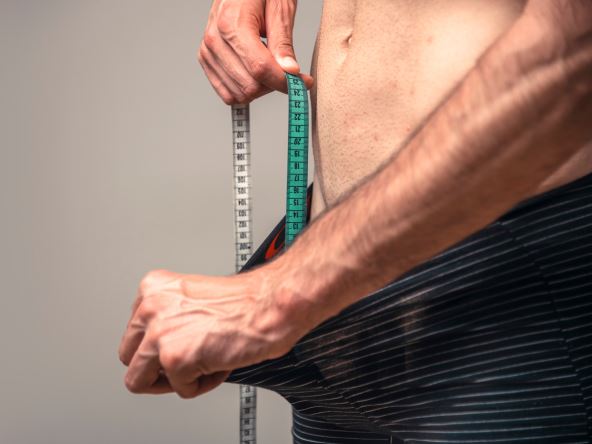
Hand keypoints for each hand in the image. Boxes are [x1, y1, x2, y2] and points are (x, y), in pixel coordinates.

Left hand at [118, 268, 297, 398]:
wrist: (271, 304)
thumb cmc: (247, 301)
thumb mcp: (193, 297)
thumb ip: (169, 316)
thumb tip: (160, 345)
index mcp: (153, 288)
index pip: (133, 332)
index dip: (158, 346)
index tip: (179, 346)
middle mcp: (150, 307)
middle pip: (129, 357)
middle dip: (157, 367)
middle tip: (186, 363)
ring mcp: (159, 334)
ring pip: (139, 379)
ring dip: (174, 379)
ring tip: (202, 365)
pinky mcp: (175, 359)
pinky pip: (180, 390)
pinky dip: (203, 384)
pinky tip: (220, 363)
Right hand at [198, 0, 313, 103]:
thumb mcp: (279, 8)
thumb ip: (282, 42)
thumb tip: (290, 71)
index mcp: (231, 24)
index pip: (260, 69)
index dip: (285, 81)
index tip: (303, 83)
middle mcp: (214, 40)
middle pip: (250, 86)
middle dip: (274, 84)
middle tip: (286, 69)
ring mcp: (207, 52)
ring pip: (240, 94)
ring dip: (260, 88)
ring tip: (268, 66)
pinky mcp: (206, 60)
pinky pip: (228, 94)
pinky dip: (245, 90)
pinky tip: (255, 73)